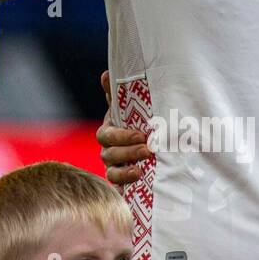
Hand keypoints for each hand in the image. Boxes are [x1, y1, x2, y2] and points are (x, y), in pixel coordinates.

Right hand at [96, 69, 151, 186]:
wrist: (152, 145)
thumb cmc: (138, 122)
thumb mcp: (130, 108)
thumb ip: (117, 93)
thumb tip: (106, 74)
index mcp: (109, 132)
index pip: (107, 135)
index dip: (122, 136)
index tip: (142, 135)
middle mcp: (108, 150)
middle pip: (109, 154)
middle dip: (128, 151)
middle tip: (148, 148)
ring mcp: (114, 167)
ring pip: (112, 171)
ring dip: (126, 169)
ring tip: (142, 167)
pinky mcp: (123, 181)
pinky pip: (118, 185)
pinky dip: (126, 182)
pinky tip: (139, 178)